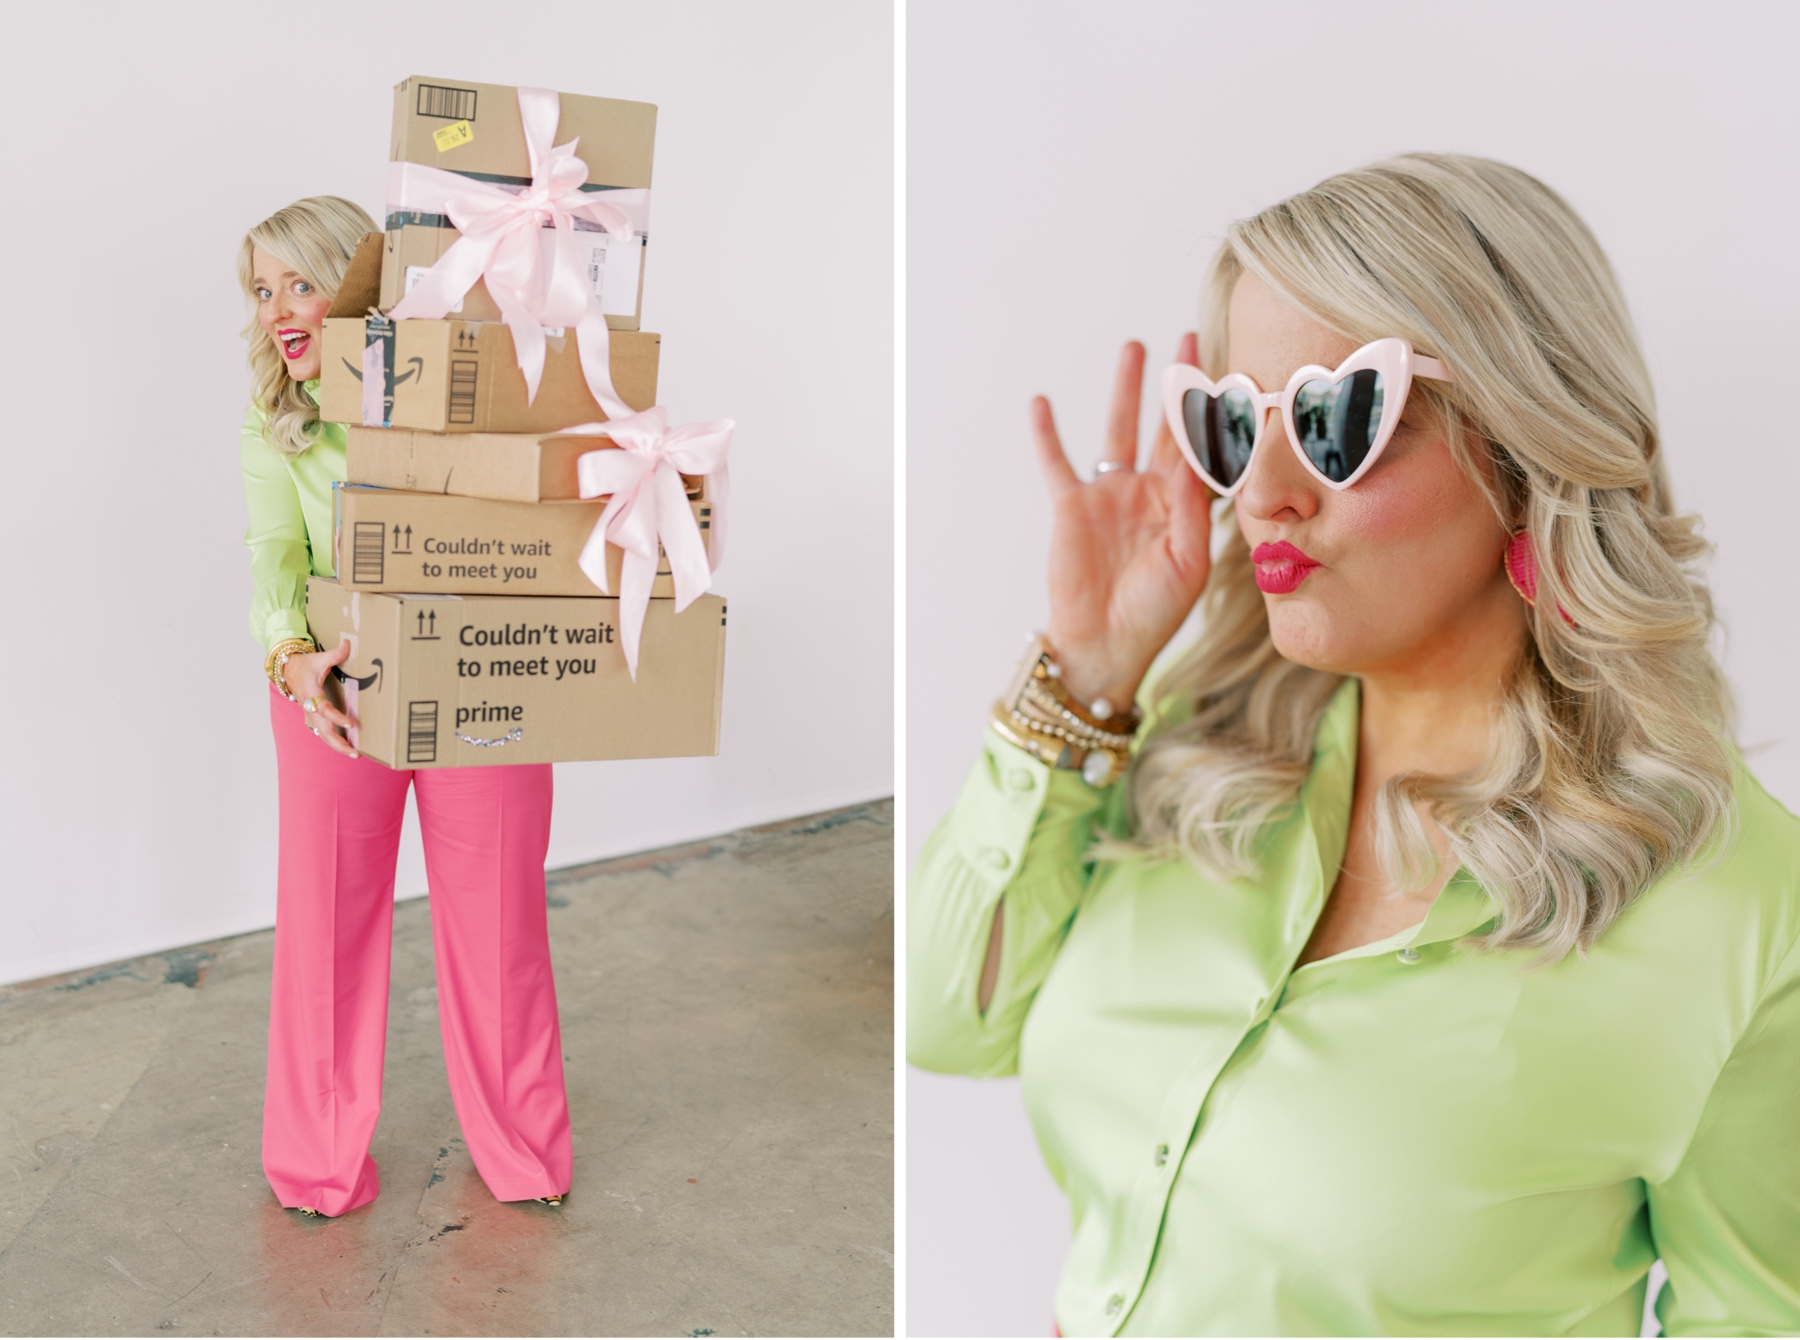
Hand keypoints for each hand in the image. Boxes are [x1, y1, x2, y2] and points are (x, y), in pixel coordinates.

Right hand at [280, 637, 359, 757]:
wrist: (286, 669)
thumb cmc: (304, 664)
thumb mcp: (319, 658)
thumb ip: (335, 653)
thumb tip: (349, 643)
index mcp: (311, 694)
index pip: (325, 709)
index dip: (337, 717)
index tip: (351, 724)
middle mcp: (309, 707)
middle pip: (323, 730)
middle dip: (338, 742)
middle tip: (354, 752)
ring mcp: (310, 713)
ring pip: (322, 734)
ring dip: (337, 745)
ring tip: (353, 754)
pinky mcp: (312, 716)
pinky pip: (322, 731)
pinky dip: (332, 740)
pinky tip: (345, 747)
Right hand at [1032, 335, 1214, 706]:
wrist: (1106, 643)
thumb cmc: (1154, 612)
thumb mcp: (1187, 562)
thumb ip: (1190, 510)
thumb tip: (1193, 461)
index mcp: (1184, 506)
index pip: (1203, 450)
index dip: (1217, 415)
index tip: (1235, 375)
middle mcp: (1149, 492)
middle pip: (1165, 426)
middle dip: (1178, 383)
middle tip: (1191, 338)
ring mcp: (1110, 495)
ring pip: (1119, 429)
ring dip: (1126, 389)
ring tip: (1134, 348)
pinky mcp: (1072, 506)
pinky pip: (1056, 461)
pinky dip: (1047, 433)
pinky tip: (1042, 402)